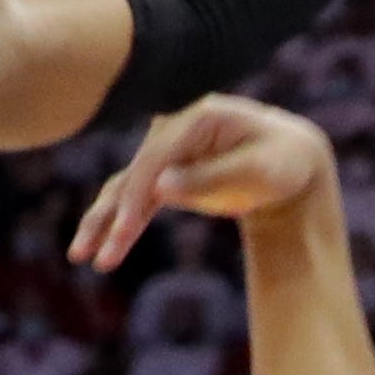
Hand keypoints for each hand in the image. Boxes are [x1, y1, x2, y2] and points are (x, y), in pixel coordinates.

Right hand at [71, 96, 333, 275]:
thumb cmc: (283, 162)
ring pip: (126, 186)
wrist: (293, 163)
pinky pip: (134, 198)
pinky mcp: (166, 173)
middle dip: (115, 216)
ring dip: (103, 221)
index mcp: (199, 117)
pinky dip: (117, 222)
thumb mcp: (259, 171)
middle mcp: (175, 128)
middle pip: (136, 174)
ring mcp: (168, 151)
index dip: (137, 195)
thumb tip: (160, 186)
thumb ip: (212, 177)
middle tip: (98, 257)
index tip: (123, 230)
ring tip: (81, 256)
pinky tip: (96, 250)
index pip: (156, 157)